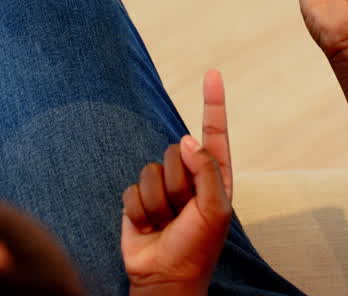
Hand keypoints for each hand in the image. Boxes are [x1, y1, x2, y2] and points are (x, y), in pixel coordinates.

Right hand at [121, 70, 232, 294]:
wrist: (164, 276)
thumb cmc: (197, 247)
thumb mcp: (214, 209)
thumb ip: (205, 170)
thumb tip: (186, 138)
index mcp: (214, 176)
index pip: (213, 132)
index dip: (213, 102)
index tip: (213, 73)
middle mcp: (188, 176)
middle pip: (174, 152)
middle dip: (177, 185)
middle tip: (182, 213)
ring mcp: (162, 186)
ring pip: (151, 170)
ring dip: (158, 202)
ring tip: (166, 223)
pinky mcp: (138, 198)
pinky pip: (132, 188)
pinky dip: (140, 211)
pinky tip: (148, 227)